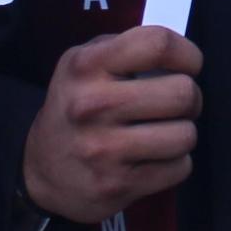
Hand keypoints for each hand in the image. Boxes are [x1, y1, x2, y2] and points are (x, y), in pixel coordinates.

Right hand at [21, 26, 203, 224]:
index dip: (187, 54)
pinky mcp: (117, 185)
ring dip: (182, 133)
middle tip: (176, 105)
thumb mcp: (84, 63)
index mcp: (86, 66)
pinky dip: (174, 163)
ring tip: (163, 132)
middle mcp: (92, 105)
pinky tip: (153, 158)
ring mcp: (103, 149)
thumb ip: (127, 48)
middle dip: (189, 99)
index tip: (190, 65)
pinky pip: (179, 168)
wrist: (40, 171)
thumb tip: (179, 53)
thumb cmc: (76, 108)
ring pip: (186, 135)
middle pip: (182, 93)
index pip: (157, 45)